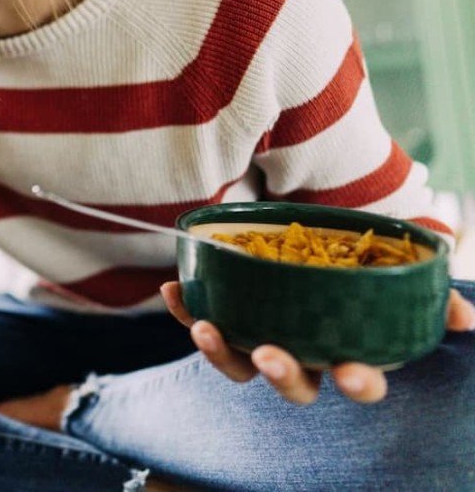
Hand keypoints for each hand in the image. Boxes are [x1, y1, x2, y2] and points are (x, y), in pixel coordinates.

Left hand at [159, 282, 474, 404]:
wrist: (323, 236)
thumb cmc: (368, 264)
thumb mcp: (401, 271)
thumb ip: (432, 294)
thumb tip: (463, 316)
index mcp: (351, 350)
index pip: (360, 381)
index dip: (358, 382)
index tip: (353, 373)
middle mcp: (306, 354)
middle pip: (294, 383)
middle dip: (283, 375)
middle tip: (273, 356)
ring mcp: (264, 339)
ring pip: (241, 365)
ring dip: (222, 351)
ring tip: (205, 326)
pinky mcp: (230, 317)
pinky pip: (204, 321)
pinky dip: (184, 309)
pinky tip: (173, 289)